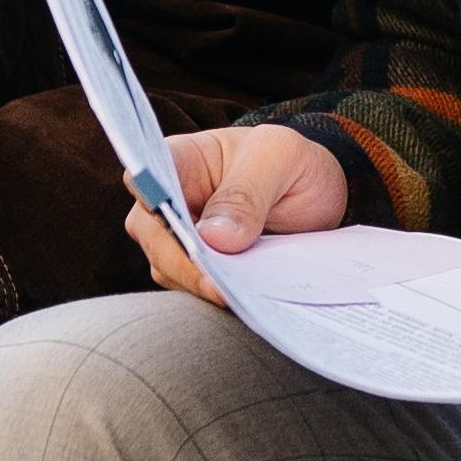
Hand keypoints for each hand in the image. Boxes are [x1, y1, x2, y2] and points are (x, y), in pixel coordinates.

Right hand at [128, 123, 350, 304]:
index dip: (150, 199)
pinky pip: (193, 289)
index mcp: (182, 159)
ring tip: (236, 295)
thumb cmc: (289, 164)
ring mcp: (179, 239)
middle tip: (219, 283)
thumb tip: (213, 238)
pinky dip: (214, 296)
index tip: (174, 223)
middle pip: (151, 233)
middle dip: (182, 259)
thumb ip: (247, 192)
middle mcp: (170, 200)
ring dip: (199, 283)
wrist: (315, 196)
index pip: (145, 176)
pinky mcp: (198, 270)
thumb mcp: (280, 160)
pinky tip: (241, 301)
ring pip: (168, 268)